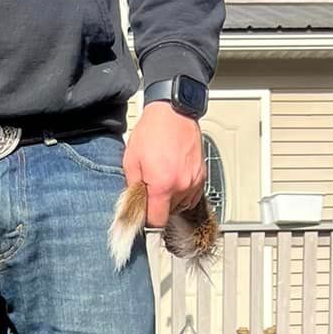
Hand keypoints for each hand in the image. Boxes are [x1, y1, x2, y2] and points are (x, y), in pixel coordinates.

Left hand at [123, 103, 206, 229]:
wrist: (174, 112)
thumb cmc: (152, 131)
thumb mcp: (131, 161)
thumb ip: (133, 188)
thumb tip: (135, 206)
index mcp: (162, 185)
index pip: (157, 222)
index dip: (148, 220)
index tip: (144, 214)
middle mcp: (182, 186)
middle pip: (169, 213)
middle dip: (158, 206)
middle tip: (150, 189)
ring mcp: (194, 181)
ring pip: (181, 205)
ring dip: (171, 199)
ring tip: (162, 180)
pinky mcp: (201, 175)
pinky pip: (192, 195)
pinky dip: (183, 192)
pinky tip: (174, 179)